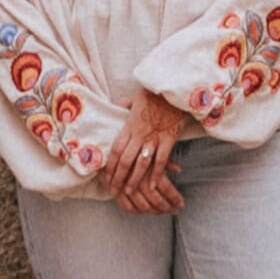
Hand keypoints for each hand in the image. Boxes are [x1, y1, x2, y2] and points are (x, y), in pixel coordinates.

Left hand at [99, 94, 192, 213]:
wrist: (174, 86)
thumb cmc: (155, 91)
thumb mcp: (135, 97)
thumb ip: (123, 105)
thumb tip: (113, 107)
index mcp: (129, 124)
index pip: (115, 149)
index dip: (110, 165)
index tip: (106, 177)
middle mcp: (139, 133)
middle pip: (125, 160)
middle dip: (118, 178)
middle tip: (114, 191)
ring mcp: (154, 137)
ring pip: (141, 163)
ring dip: (134, 180)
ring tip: (129, 192)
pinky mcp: (169, 138)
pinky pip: (161, 159)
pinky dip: (157, 174)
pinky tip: (153, 185)